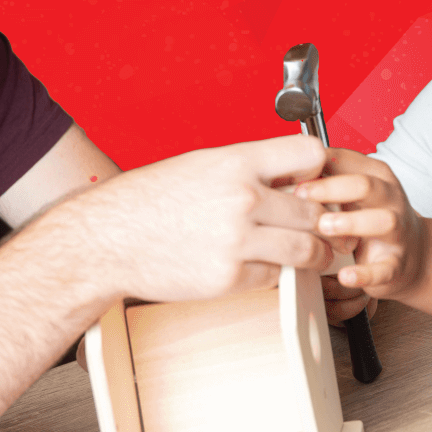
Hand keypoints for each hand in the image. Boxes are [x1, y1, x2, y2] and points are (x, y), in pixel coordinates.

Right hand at [73, 135, 335, 303]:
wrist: (107, 238)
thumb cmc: (149, 200)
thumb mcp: (200, 164)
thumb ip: (247, 169)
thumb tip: (290, 178)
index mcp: (236, 161)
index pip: (309, 154)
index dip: (318, 170)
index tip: (316, 182)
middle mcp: (242, 198)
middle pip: (315, 209)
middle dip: (322, 220)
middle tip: (324, 226)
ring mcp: (237, 240)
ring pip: (305, 249)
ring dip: (315, 254)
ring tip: (315, 253)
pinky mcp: (230, 277)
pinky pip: (274, 277)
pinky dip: (275, 273)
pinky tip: (265, 265)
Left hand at [294, 150, 427, 305]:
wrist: (413, 254)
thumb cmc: (371, 216)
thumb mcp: (351, 191)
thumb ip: (324, 179)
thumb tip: (280, 170)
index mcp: (375, 175)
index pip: (347, 160)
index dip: (316, 163)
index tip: (288, 171)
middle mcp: (390, 198)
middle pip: (365, 184)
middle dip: (331, 188)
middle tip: (301, 195)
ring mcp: (397, 231)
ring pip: (382, 220)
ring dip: (351, 223)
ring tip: (324, 228)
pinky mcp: (397, 263)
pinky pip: (384, 268)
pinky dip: (364, 273)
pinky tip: (344, 275)